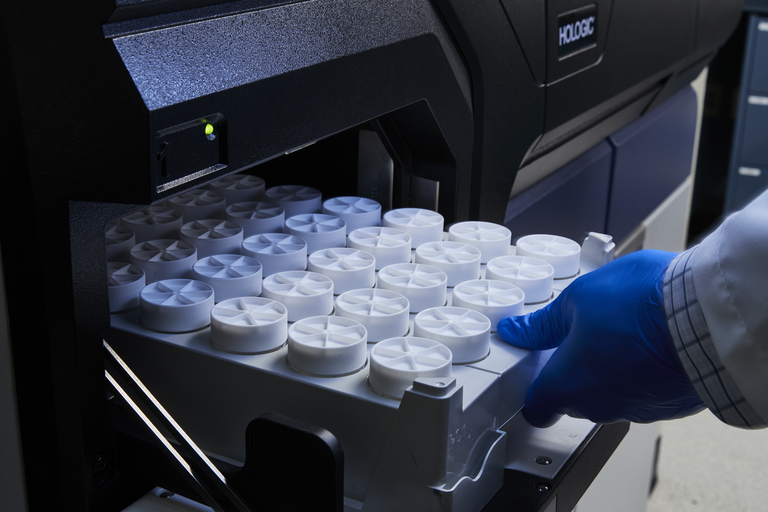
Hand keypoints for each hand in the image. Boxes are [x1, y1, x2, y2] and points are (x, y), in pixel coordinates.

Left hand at [497, 250, 704, 427]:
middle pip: (573, 398)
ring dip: (610, 370)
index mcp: (568, 385)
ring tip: (621, 332)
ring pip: (610, 395)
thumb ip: (542, 323)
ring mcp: (636, 409)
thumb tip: (518, 331)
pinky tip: (648, 345)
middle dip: (575, 371)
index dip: (532, 390)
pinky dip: (642, 374)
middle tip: (583, 336)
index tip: (535, 370)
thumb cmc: (642, 304)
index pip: (536, 407)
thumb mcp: (577, 299)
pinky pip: (644, 393)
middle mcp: (599, 406)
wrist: (705, 314)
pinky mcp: (668, 406)